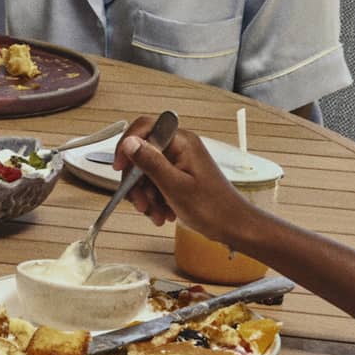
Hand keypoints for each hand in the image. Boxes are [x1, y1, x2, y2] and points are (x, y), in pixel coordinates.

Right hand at [115, 115, 246, 242]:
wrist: (234, 226)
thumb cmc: (214, 209)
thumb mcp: (175, 186)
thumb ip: (150, 162)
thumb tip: (130, 143)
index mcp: (182, 142)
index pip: (144, 128)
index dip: (127, 145)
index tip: (120, 167)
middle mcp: (181, 147)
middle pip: (142, 153)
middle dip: (137, 181)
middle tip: (141, 202)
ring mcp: (180, 162)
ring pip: (147, 171)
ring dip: (146, 195)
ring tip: (156, 213)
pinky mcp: (181, 175)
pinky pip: (157, 182)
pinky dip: (155, 199)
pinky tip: (162, 213)